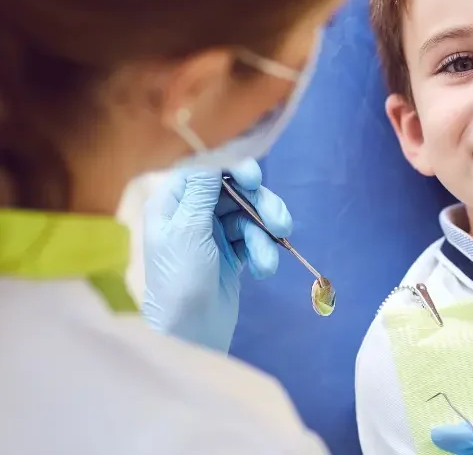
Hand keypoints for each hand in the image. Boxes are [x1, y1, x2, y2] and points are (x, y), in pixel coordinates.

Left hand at [140, 159, 290, 351]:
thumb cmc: (181, 279)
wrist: (189, 332)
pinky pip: (255, 238)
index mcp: (173, 203)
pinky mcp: (231, 253)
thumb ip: (202, 191)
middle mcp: (192, 213)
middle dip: (259, 205)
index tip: (254, 179)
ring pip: (249, 215)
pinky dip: (263, 252)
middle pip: (234, 191)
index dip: (231, 169)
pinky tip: (263, 271)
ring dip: (265, 234)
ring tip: (270, 260)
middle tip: (281, 222)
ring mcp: (213, 234)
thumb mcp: (188, 230)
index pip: (205, 171)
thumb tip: (213, 158)